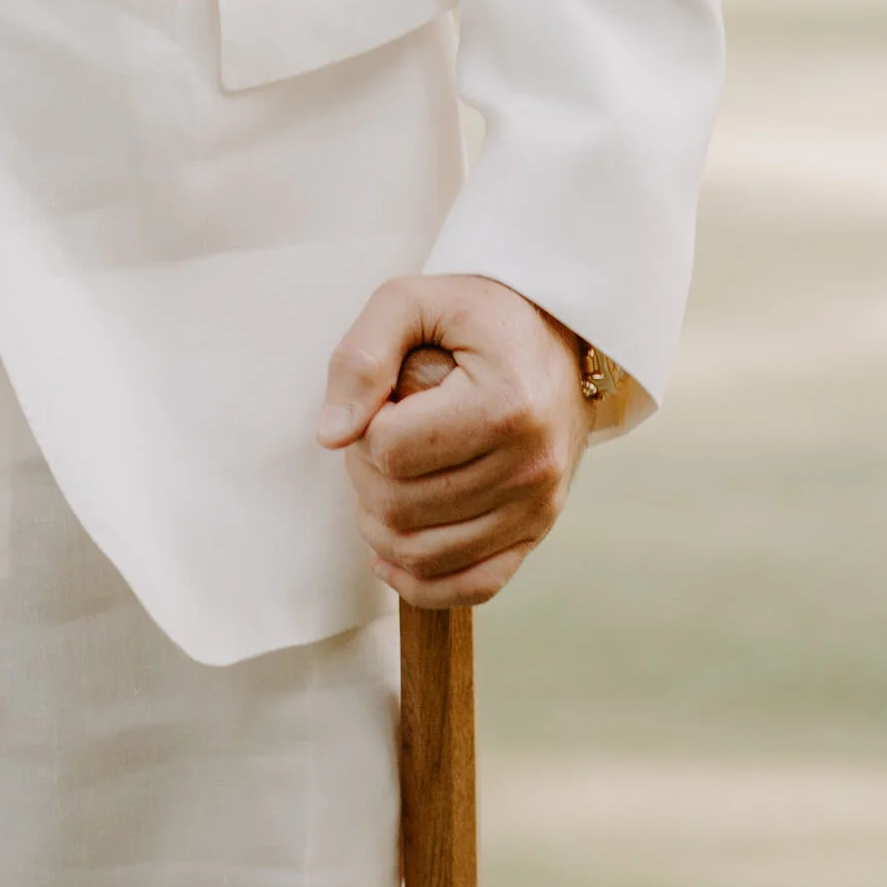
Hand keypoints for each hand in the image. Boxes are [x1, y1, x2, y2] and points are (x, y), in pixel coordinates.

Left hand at [317, 274, 590, 607]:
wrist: (555, 334)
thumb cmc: (477, 313)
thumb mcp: (412, 300)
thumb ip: (361, 357)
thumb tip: (330, 436)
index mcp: (504, 404)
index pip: (390, 449)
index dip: (362, 425)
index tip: (379, 397)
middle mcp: (530, 464)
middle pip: (401, 507)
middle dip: (363, 474)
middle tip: (374, 434)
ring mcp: (538, 506)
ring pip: (425, 554)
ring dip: (380, 524)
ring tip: (384, 477)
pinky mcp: (537, 531)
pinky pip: (471, 586)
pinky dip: (420, 580)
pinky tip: (391, 549)